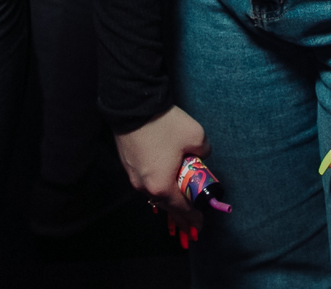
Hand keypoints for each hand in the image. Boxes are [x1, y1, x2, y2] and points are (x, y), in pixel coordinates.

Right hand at [115, 104, 210, 246]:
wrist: (131, 104)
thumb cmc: (164, 124)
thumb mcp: (196, 136)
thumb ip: (204, 152)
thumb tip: (201, 155)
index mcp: (162, 186)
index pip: (181, 209)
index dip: (193, 218)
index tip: (200, 225)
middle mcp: (144, 186)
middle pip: (165, 205)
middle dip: (180, 213)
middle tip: (190, 220)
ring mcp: (132, 175)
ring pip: (153, 191)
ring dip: (167, 196)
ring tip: (177, 198)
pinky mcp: (126, 163)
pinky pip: (145, 179)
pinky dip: (156, 182)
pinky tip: (162, 178)